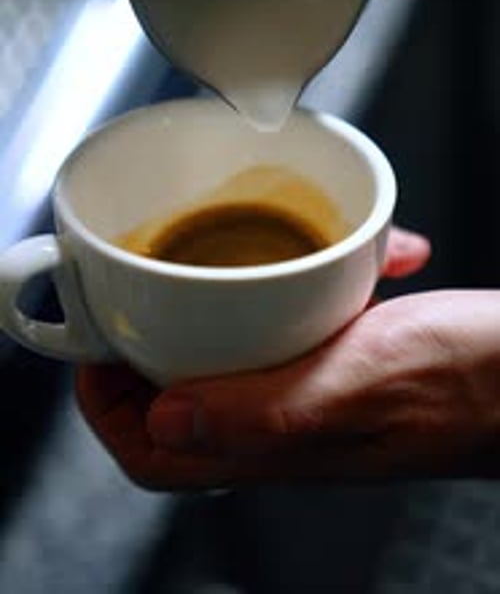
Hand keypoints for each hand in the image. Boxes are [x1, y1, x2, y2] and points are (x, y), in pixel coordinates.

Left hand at [77, 225, 491, 490]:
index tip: (97, 345)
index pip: (156, 449)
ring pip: (241, 349)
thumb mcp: (357, 385)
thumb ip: (264, 409)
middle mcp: (289, 420)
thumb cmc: (470, 387)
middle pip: (186, 390)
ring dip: (232, 300)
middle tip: (145, 285)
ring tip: (241, 251)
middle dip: (157, 339)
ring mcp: (318, 386)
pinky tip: (357, 251)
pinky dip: (315, 276)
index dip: (109, 403)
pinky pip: (303, 316)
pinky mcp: (350, 351)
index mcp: (278, 440)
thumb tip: (165, 417)